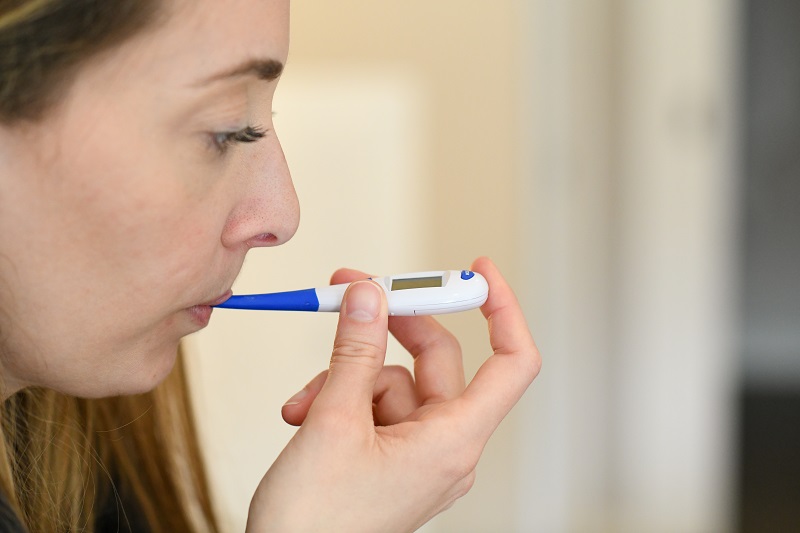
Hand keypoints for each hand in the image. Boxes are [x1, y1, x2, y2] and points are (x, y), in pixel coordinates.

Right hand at [246, 257, 540, 531]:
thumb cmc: (315, 524)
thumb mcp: (333, 422)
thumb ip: (356, 351)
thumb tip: (372, 296)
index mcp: (453, 442)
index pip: (511, 363)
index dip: (502, 309)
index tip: (478, 270)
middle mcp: (444, 447)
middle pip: (436, 360)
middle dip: (389, 327)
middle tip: (352, 290)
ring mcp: (416, 455)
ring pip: (392, 381)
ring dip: (343, 376)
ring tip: (304, 404)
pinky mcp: (389, 459)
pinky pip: (373, 406)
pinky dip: (338, 400)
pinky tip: (302, 415)